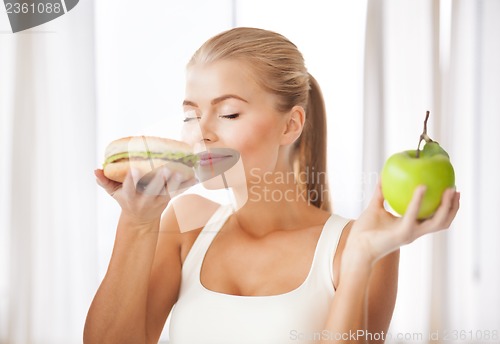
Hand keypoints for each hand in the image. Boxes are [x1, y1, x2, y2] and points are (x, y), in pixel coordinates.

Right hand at [94, 167, 195, 223]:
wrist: (141, 220)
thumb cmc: (126, 200)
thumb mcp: (114, 193)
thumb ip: (105, 181)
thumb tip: (96, 169)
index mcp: (131, 197)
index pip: (129, 187)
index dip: (131, 179)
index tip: (133, 169)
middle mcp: (145, 200)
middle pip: (153, 190)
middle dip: (159, 181)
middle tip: (165, 169)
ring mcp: (159, 201)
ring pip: (169, 191)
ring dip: (176, 182)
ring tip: (182, 172)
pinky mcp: (169, 200)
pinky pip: (180, 192)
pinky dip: (188, 185)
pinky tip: (196, 177)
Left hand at [345, 181, 459, 264]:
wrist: (356, 246)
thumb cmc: (364, 230)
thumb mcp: (375, 207)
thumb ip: (381, 193)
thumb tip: (382, 177)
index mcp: (410, 226)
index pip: (434, 217)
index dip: (446, 207)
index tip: (450, 190)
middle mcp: (414, 231)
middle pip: (442, 222)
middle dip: (453, 208)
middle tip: (455, 190)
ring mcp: (410, 233)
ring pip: (437, 222)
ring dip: (445, 206)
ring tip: (448, 190)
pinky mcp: (402, 234)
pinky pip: (413, 215)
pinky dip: (419, 201)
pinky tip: (421, 187)